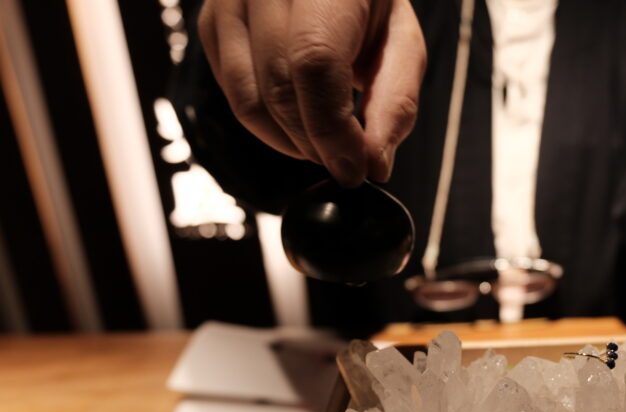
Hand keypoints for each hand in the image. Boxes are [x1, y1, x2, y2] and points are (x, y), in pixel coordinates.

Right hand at [198, 0, 425, 185]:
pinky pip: (233, 96)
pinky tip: (298, 120)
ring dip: (290, 142)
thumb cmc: (368, 2)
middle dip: (314, 144)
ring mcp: (230, 0)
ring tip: (324, 144)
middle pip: (278, 88)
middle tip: (345, 162)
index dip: (331, 129)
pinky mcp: (212, 23)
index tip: (354, 169)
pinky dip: (268, 125)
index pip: (314, 62)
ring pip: (248, 101)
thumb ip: (395, 100)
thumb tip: (374, 164)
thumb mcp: (401, 42)